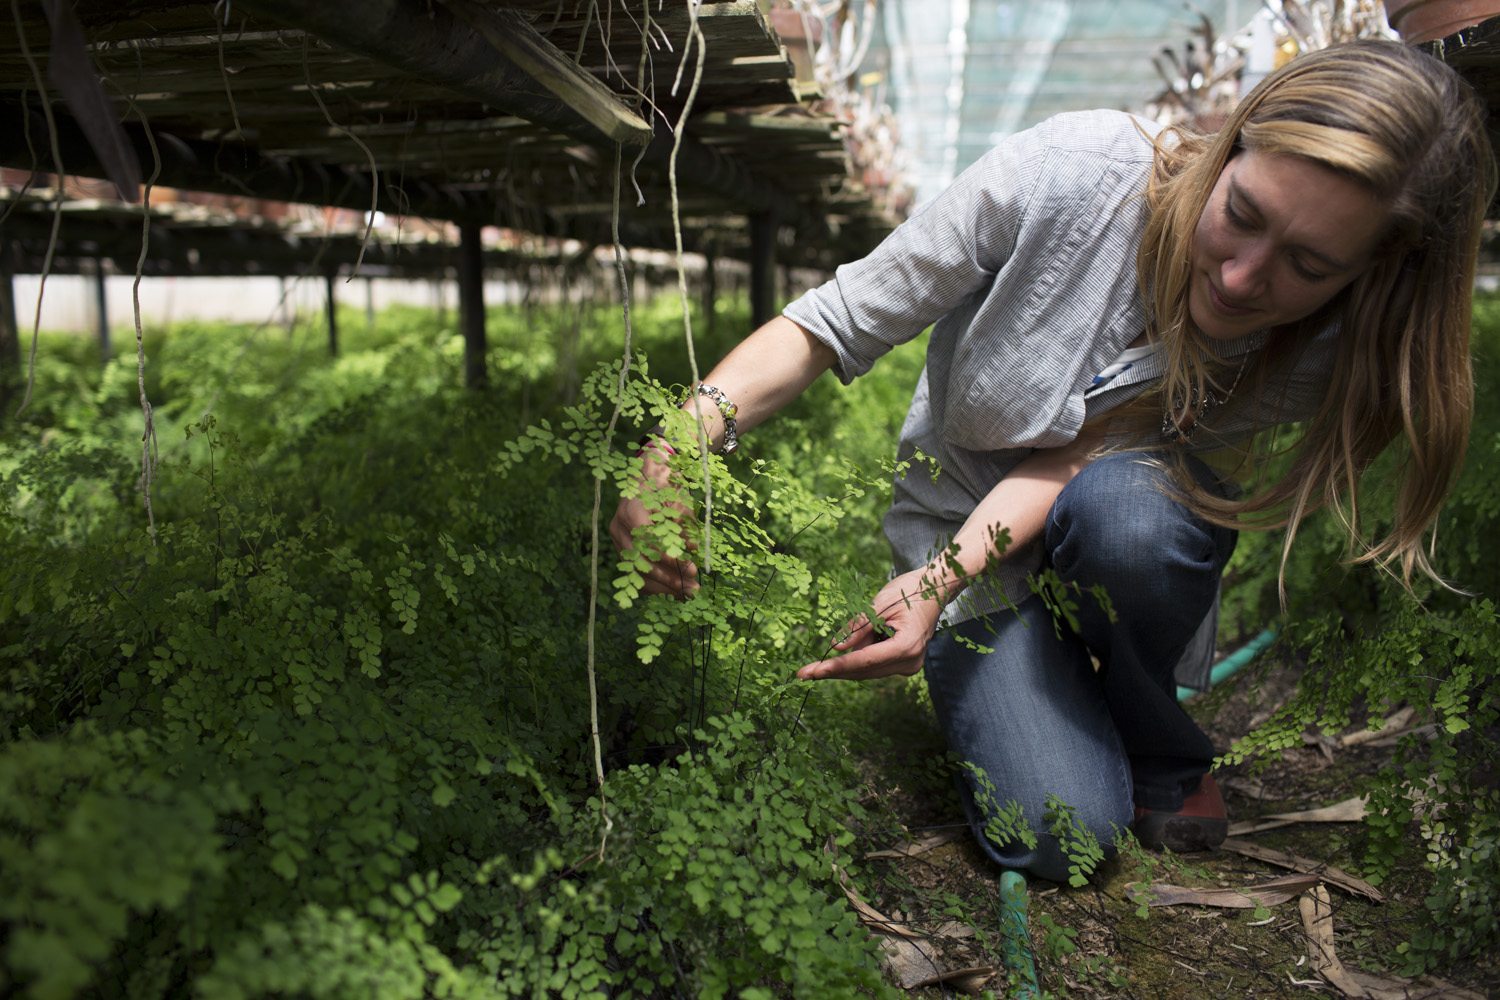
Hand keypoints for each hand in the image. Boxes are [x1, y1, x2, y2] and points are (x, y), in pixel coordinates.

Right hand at [608, 451, 698, 597]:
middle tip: (693, 587)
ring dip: (663, 586)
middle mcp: (619, 526)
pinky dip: (654, 584)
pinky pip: (635, 572)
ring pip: (637, 571)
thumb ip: (686, 526)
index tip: (690, 568)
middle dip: (669, 577)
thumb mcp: (681, 501)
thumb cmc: (665, 485)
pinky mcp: (622, 549)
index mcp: (632, 509)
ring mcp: (618, 539)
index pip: (647, 541)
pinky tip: (674, 591)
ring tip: (687, 593)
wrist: (646, 476)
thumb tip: (693, 550)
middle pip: (641, 561)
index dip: (668, 558)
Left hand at [797, 568, 946, 680]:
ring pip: (868, 670)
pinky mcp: (905, 662)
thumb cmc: (910, 590)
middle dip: (834, 670)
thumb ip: (858, 627)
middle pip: (864, 671)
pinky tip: (852, 647)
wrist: (937, 588)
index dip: (834, 667)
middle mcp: (909, 661)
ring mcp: (909, 664)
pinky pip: (875, 664)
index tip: (810, 672)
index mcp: (906, 646)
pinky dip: (859, 657)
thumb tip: (835, 647)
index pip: (863, 661)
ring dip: (846, 663)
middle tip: (803, 673)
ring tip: (831, 653)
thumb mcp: (879, 604)